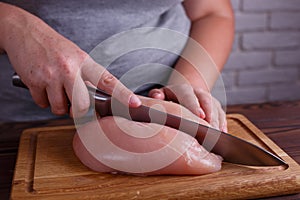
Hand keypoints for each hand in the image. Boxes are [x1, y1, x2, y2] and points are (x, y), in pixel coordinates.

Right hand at [1, 5, 140, 116]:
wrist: (27, 33)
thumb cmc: (56, 48)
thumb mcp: (78, 58)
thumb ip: (87, 78)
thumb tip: (95, 102)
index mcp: (85, 62)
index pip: (108, 81)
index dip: (123, 94)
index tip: (134, 103)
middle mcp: (70, 69)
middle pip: (82, 106)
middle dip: (79, 113)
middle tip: (75, 107)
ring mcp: (52, 75)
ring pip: (60, 108)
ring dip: (59, 106)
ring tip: (56, 90)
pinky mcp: (35, 81)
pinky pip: (43, 104)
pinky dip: (43, 100)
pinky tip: (44, 87)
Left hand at [148, 84, 226, 131]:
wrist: (184, 92)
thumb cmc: (170, 98)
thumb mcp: (161, 94)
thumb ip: (157, 95)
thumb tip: (157, 96)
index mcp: (183, 90)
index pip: (189, 96)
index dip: (194, 106)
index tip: (199, 116)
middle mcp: (198, 92)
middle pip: (207, 101)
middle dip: (209, 114)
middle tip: (210, 129)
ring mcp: (209, 99)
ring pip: (216, 108)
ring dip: (217, 122)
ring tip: (216, 136)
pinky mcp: (216, 107)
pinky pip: (222, 115)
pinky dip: (223, 124)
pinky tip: (222, 134)